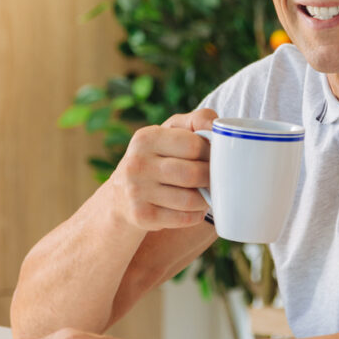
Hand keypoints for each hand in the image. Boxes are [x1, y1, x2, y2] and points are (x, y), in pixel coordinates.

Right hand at [107, 108, 215, 233]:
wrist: (121, 196)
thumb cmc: (157, 158)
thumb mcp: (170, 132)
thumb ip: (197, 120)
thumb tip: (218, 126)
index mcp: (146, 138)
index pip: (194, 145)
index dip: (211, 153)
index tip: (213, 158)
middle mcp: (137, 163)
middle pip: (194, 174)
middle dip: (211, 179)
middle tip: (214, 179)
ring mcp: (136, 191)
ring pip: (191, 200)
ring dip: (205, 199)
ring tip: (204, 194)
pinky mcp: (141, 216)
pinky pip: (184, 218)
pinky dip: (195, 215)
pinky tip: (192, 208)